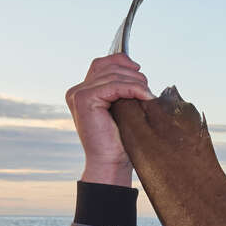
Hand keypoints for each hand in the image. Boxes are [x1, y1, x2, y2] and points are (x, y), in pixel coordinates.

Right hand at [65, 54, 153, 185]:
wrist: (111, 163)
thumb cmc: (120, 141)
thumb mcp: (123, 109)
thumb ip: (122, 89)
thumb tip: (137, 70)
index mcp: (84, 91)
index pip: (102, 64)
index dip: (122, 62)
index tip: (140, 71)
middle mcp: (77, 90)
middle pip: (109, 67)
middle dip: (133, 76)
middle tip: (148, 91)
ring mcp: (78, 94)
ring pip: (113, 75)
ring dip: (136, 83)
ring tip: (148, 96)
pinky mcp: (85, 99)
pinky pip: (114, 86)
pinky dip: (133, 89)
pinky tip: (145, 97)